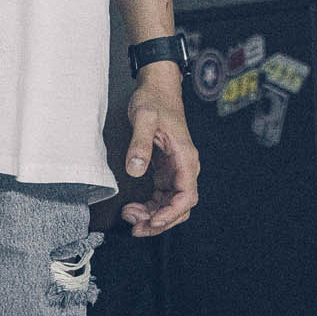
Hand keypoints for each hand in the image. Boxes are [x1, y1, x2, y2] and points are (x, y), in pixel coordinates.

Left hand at [116, 66, 199, 236]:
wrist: (158, 88)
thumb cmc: (154, 100)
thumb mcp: (143, 118)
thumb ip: (139, 143)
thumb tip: (135, 169)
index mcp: (185, 157)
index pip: (187, 194)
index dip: (172, 212)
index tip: (154, 220)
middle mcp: (184, 167)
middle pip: (180, 206)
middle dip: (160, 221)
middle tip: (136, 227)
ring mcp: (175, 170)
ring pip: (171, 205)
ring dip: (153, 216)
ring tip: (130, 217)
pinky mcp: (166, 171)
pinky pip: (162, 197)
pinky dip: (149, 207)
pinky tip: (133, 207)